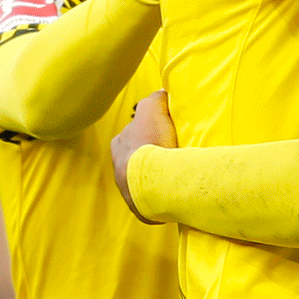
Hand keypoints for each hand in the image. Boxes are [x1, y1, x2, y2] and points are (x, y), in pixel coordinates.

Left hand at [111, 89, 176, 223]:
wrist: (149, 181)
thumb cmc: (148, 143)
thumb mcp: (151, 108)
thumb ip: (155, 98)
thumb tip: (161, 93)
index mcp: (119, 143)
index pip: (134, 131)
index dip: (150, 128)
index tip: (166, 129)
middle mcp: (119, 165)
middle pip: (139, 154)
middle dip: (154, 152)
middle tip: (175, 149)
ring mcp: (129, 187)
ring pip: (147, 175)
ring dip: (160, 171)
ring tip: (179, 168)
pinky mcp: (142, 206)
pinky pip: (156, 194)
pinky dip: (165, 188)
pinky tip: (178, 184)